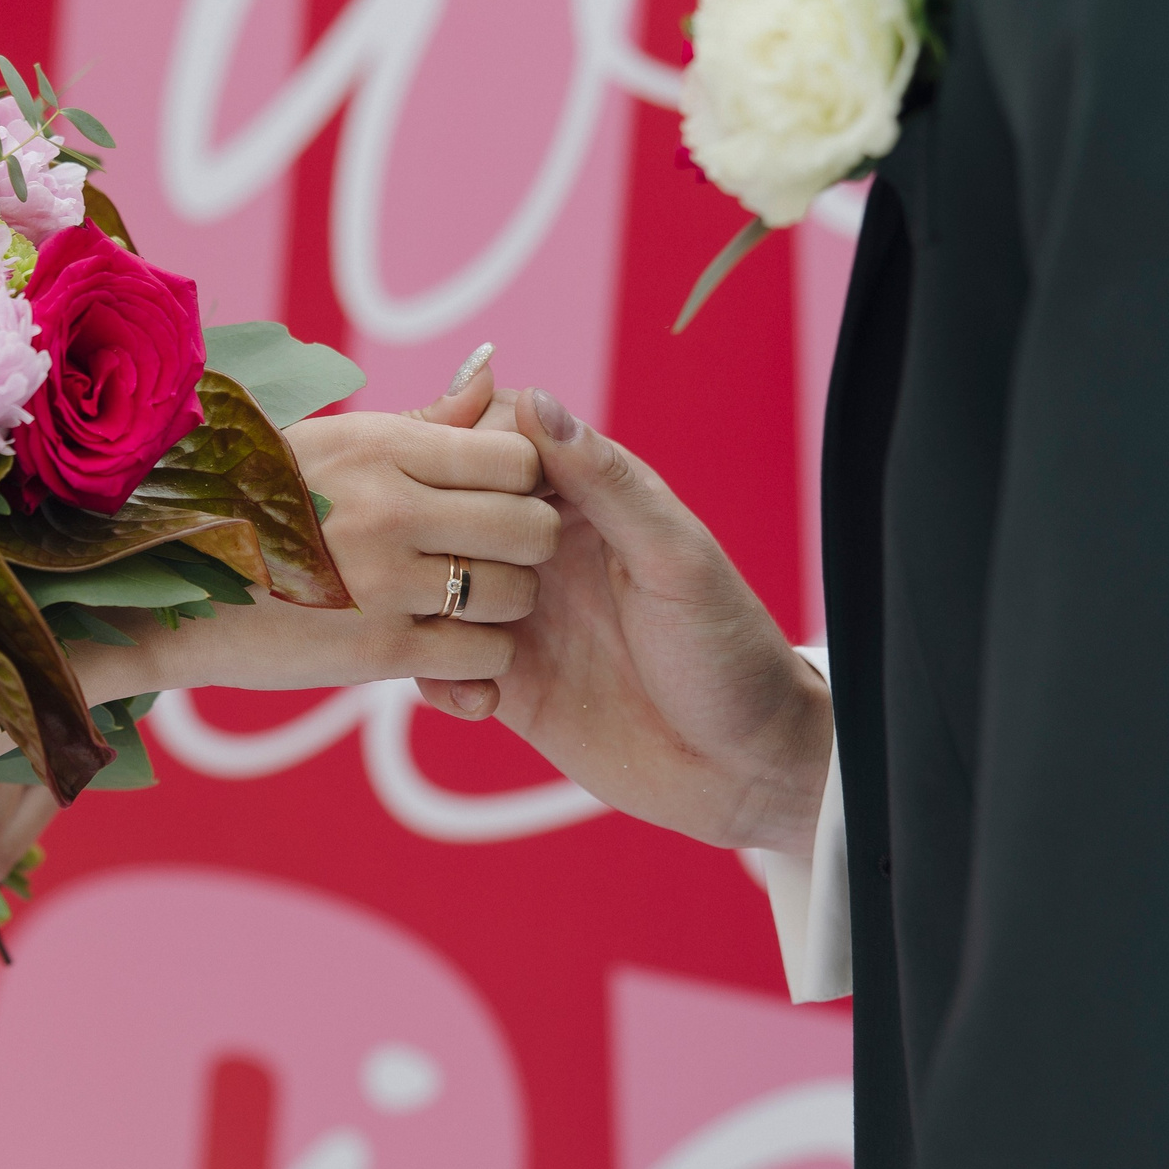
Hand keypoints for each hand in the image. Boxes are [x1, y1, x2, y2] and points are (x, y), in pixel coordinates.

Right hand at [90, 344, 558, 695]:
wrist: (165, 585)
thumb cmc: (253, 501)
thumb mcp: (332, 442)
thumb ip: (426, 420)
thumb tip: (496, 372)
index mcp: (380, 446)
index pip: (516, 457)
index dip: (524, 483)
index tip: (498, 501)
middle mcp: (388, 508)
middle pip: (531, 527)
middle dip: (527, 546)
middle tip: (494, 557)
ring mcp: (384, 581)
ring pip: (515, 594)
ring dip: (504, 604)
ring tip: (466, 601)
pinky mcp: (375, 649)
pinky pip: (481, 653)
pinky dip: (479, 657)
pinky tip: (445, 645)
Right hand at [415, 387, 831, 855]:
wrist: (743, 770)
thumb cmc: (729, 653)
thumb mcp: (673, 559)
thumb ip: (607, 483)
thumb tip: (536, 398)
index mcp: (588, 500)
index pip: (499, 442)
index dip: (462, 450)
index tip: (442, 480)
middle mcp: (542, 549)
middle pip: (448, 509)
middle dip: (424, 531)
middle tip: (445, 574)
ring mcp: (517, 613)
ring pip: (431, 585)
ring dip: (424, 608)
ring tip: (460, 643)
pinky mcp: (503, 678)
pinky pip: (437, 663)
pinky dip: (437, 676)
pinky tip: (482, 700)